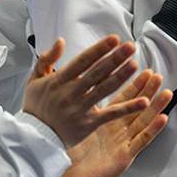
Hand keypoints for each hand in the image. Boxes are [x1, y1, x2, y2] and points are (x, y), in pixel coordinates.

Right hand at [23, 36, 148, 148]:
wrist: (33, 137)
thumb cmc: (36, 107)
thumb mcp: (34, 80)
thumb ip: (46, 59)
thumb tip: (61, 41)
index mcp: (58, 81)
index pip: (83, 61)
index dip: (99, 49)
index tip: (114, 39)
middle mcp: (70, 93)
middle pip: (97, 73)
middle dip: (115, 58)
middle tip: (130, 47)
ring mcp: (80, 109)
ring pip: (104, 90)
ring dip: (121, 76)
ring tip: (135, 64)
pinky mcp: (89, 124)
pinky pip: (111, 115)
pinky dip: (128, 108)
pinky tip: (144, 101)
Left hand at [57, 70, 172, 176]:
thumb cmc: (69, 155)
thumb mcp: (73, 126)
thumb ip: (78, 107)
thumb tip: (74, 84)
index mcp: (105, 122)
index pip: (123, 100)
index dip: (134, 86)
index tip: (143, 71)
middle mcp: (117, 131)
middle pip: (136, 107)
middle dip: (148, 91)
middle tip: (157, 76)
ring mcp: (123, 143)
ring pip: (143, 121)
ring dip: (156, 107)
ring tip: (166, 92)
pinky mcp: (125, 156)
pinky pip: (141, 141)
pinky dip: (153, 130)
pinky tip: (163, 118)